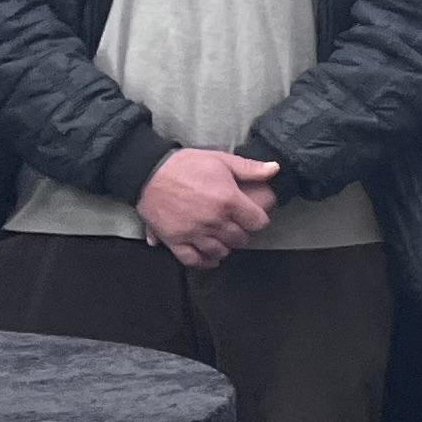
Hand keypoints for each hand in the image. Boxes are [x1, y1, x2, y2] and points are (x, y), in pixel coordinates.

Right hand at [137, 147, 275, 267]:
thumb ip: (249, 168)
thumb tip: (275, 169)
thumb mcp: (220, 159)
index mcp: (228, 200)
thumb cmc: (184, 164)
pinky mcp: (175, 240)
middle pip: (241, 239)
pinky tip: (210, 258)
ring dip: (225, 246)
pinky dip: (204, 261)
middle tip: (237, 226)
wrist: (147, 171)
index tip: (253, 216)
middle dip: (242, 233)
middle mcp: (214, 220)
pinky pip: (193, 260)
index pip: (258, 222)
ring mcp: (194, 233)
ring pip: (220, 251)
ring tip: (223, 238)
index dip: (258, 220)